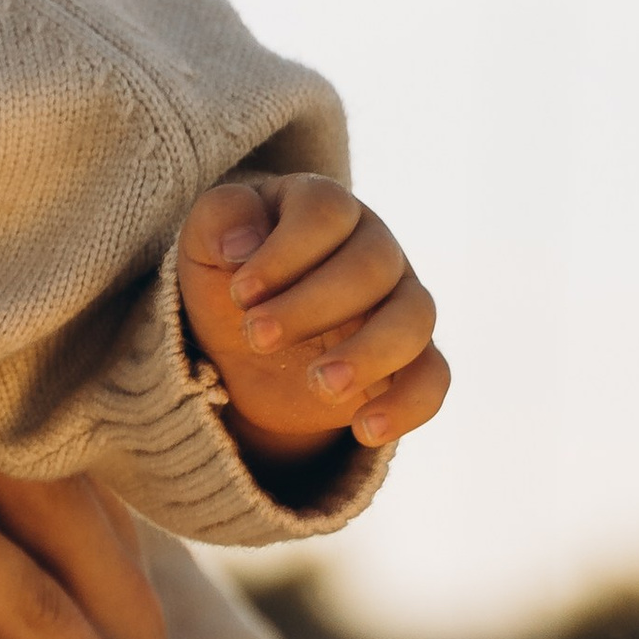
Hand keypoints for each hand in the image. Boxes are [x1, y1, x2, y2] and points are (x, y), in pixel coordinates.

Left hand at [177, 172, 447, 472]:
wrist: (244, 343)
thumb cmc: (229, 278)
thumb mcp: (205, 246)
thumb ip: (219, 221)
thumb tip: (242, 243)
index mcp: (324, 208)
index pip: (327, 211)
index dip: (285, 251)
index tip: (239, 293)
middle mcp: (374, 247)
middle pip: (372, 265)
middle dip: (311, 306)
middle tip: (257, 338)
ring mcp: (399, 302)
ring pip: (414, 318)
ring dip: (368, 354)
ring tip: (318, 384)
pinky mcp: (409, 359)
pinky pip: (432, 377)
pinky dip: (407, 405)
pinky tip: (363, 430)